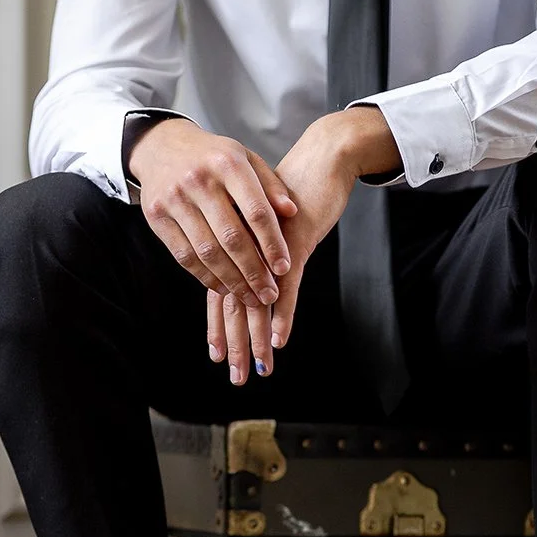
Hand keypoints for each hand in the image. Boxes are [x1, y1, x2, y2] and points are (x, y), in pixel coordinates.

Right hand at [130, 118, 298, 311]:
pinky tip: (224, 287)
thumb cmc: (213, 157)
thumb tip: (291, 212)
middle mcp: (199, 180)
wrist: (161, 145)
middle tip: (269, 294)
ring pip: (207, 252)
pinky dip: (206, 277)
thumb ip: (270, 185)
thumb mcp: (245, 158)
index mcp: (228, 163)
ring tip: (250, 298)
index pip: (256, 211)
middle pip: (232, 237)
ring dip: (232, 281)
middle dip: (254, 272)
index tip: (284, 268)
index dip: (272, 244)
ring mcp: (174, 199)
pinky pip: (184, 256)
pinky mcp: (156, 217)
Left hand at [209, 107, 399, 385]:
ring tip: (256, 369)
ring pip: (258, 303)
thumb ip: (264, 251)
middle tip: (236, 378)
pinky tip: (278, 339)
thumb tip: (259, 274)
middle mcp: (248, 250)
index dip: (219, 327)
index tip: (216, 355)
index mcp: (240, 247)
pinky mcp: (294, 244)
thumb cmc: (298, 191)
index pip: (223, 293)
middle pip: (236, 306)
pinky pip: (287, 286)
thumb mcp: (275, 227)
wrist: (320, 158)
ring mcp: (268, 249)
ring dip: (257, 339)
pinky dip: (282, 314)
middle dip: (236, 345)